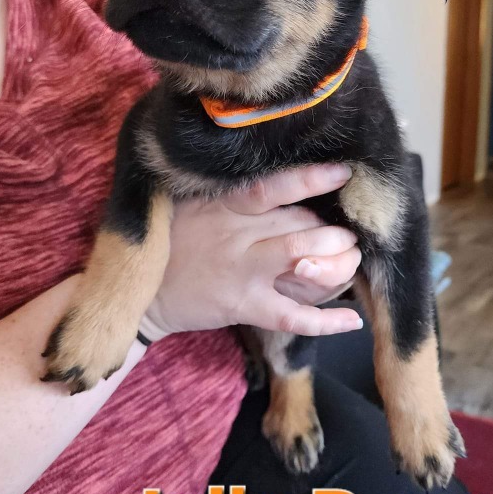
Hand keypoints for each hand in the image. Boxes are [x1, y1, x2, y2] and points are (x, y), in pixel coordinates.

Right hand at [142, 164, 362, 337]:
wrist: (140, 293)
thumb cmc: (173, 242)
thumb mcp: (194, 205)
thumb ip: (231, 195)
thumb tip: (281, 184)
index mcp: (225, 205)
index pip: (272, 186)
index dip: (310, 179)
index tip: (343, 172)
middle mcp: (237, 234)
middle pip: (300, 224)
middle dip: (334, 229)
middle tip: (351, 232)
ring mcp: (242, 272)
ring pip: (302, 258)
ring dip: (337, 259)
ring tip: (352, 257)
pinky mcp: (243, 306)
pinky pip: (291, 315)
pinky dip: (325, 320)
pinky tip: (352, 320)